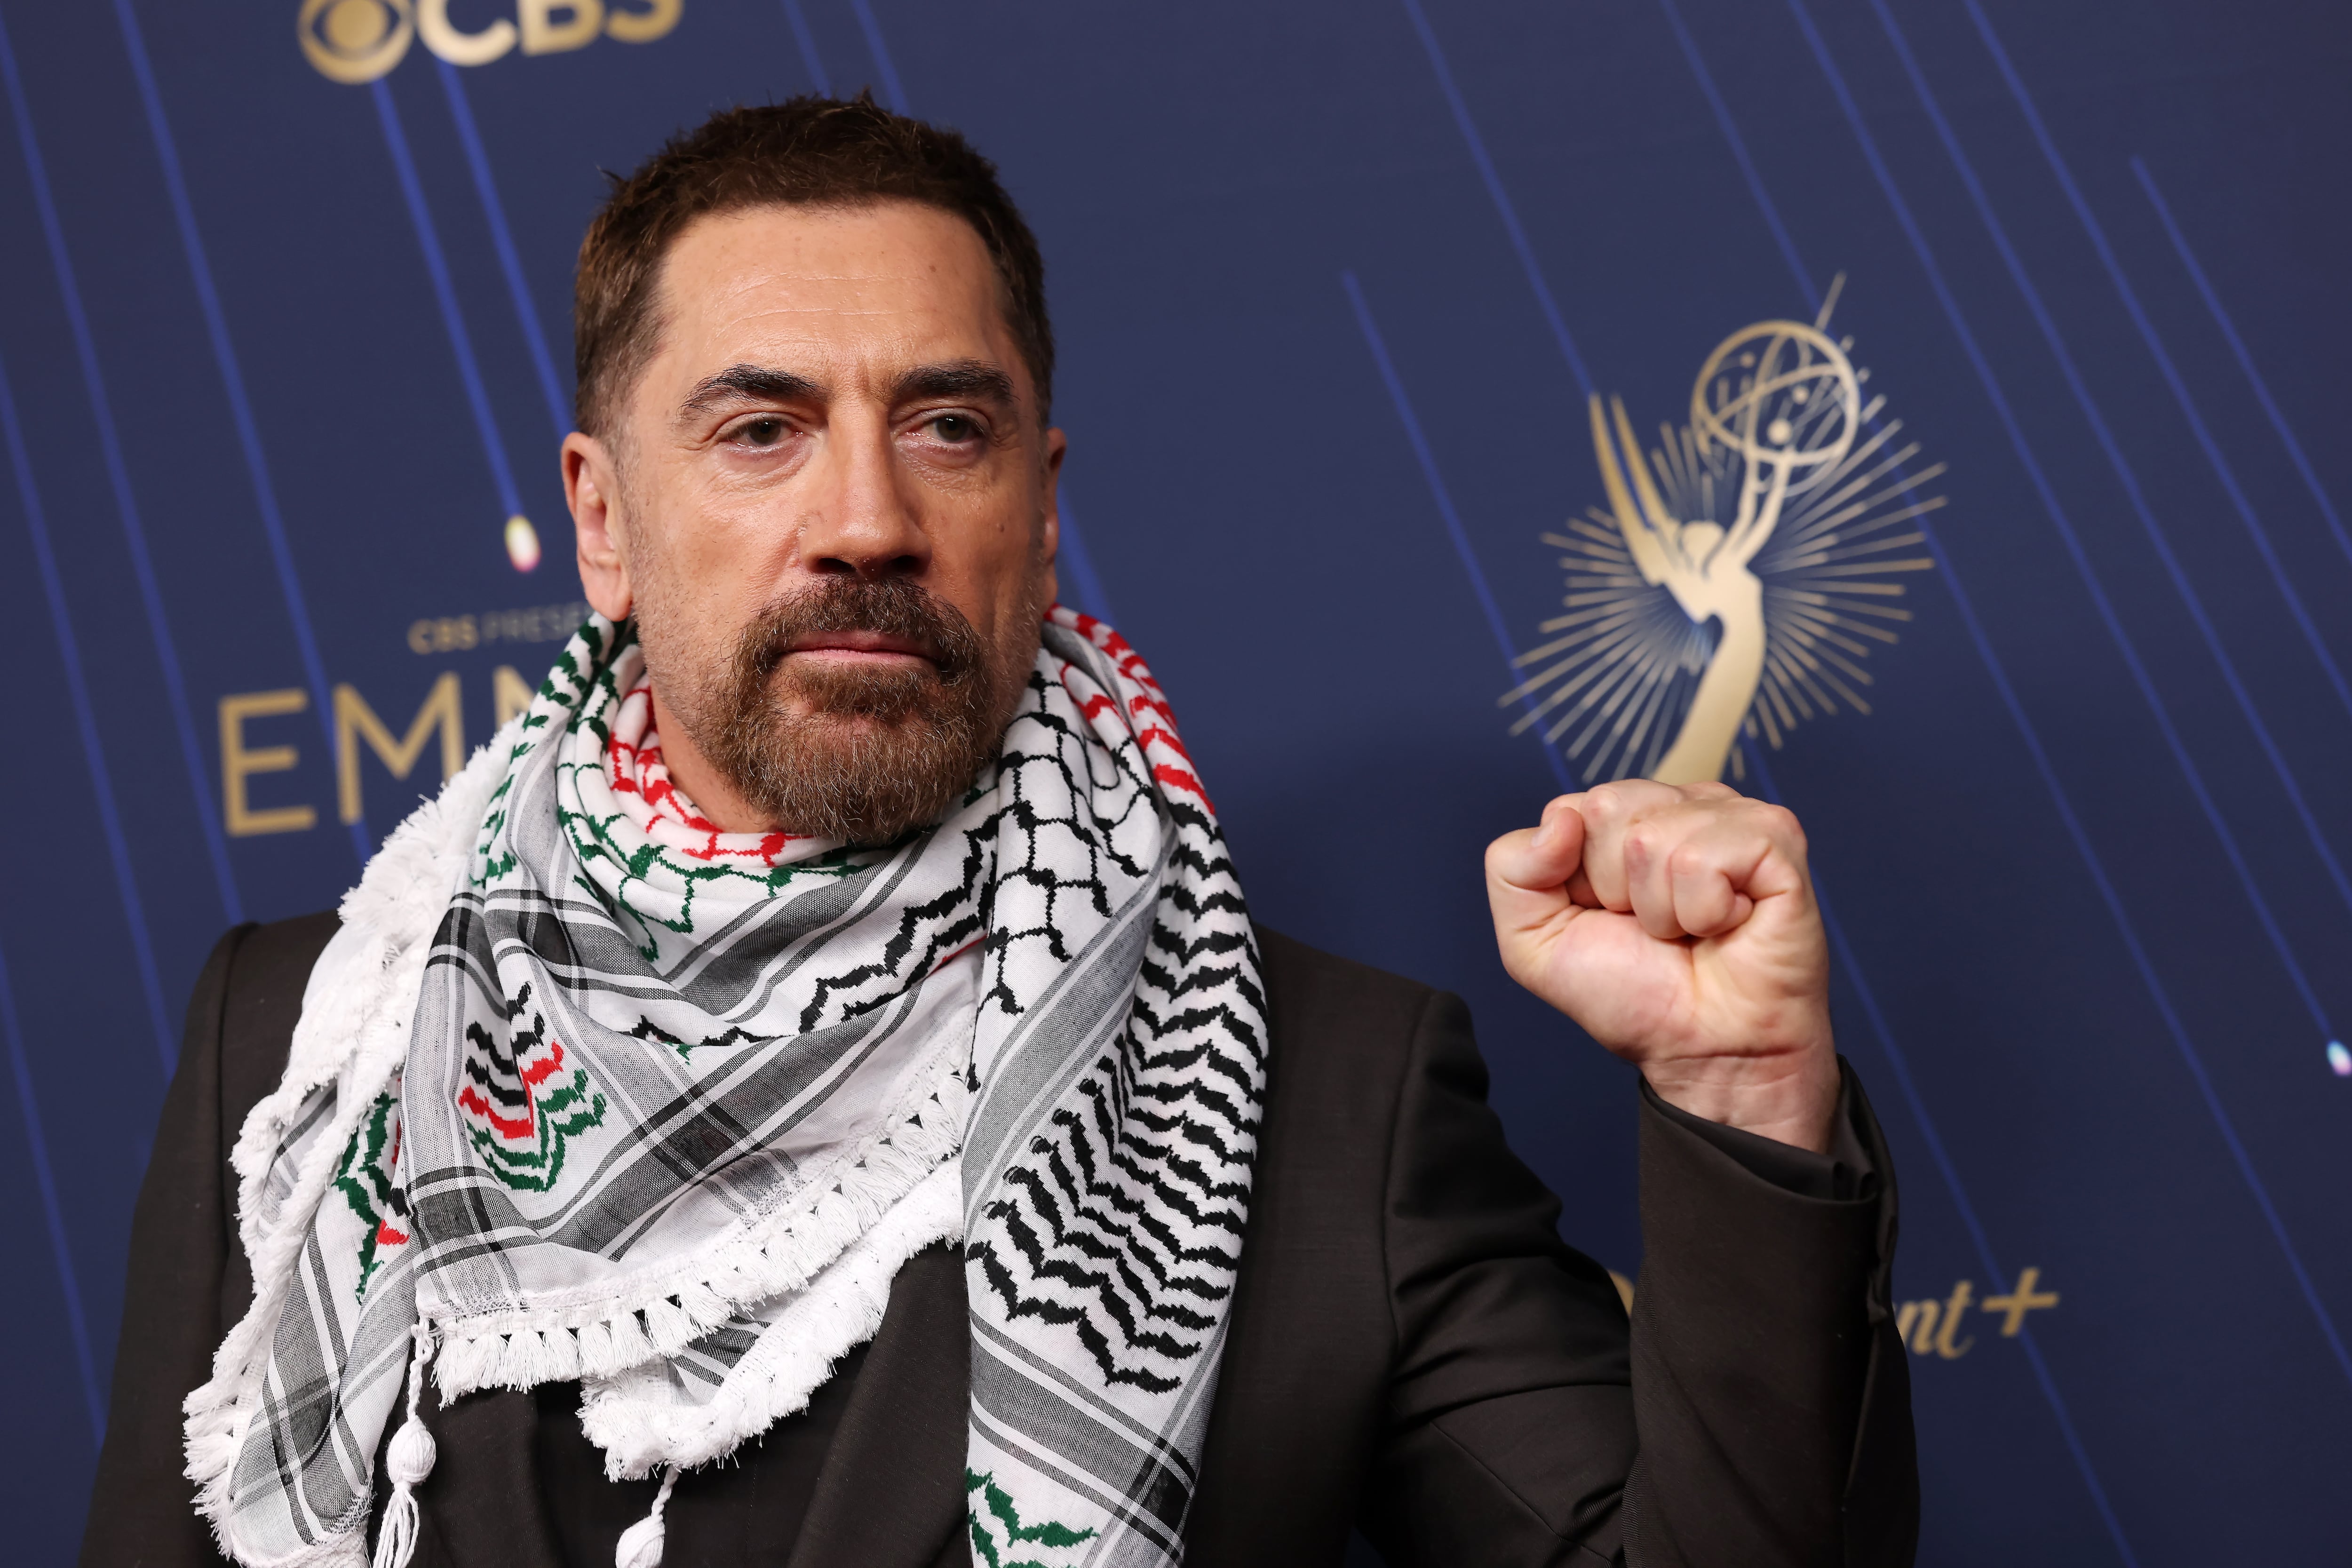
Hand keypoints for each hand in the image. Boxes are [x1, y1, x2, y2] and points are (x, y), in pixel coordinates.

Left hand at [1484, 780, 1838, 1151]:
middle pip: (1607, 808)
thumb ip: (1512, 869)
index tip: (1611, 919)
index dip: (1575, 879)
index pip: (1569, 808)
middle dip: (1616, 888)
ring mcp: (1731, 815)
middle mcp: (1680, 805)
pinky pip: (1702, 858)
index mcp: (1628, 818)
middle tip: (1656, 929)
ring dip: (1662, 909)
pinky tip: (1728, 924)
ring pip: (1650, 836)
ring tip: (1692, 932)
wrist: (1705, 1053)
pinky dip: (1704, 910)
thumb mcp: (1534, 941)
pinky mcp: (1775, 839)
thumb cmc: (1635, 996)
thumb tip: (1560, 817)